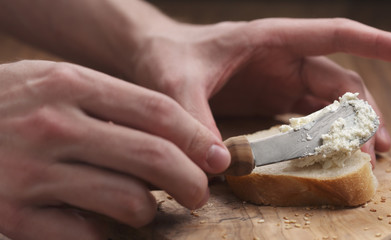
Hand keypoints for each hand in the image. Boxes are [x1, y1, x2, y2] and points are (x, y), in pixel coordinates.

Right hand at [0, 60, 229, 239]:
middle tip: (198, 192)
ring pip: (129, 202)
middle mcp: (52, 124)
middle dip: (192, 181)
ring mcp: (31, 173)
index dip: (198, 137)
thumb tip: (179, 140)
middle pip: (153, 156)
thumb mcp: (56, 85)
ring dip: (149, 211)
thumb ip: (112, 106)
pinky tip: (101, 223)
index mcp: (69, 84)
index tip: (218, 158)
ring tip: (142, 207)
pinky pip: (87, 236)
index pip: (157, 111)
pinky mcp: (13, 216)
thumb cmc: (10, 107)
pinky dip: (106, 235)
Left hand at [130, 18, 390, 164]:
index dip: (378, 43)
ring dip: (349, 130)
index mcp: (271, 40)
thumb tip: (217, 166)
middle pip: (339, 84)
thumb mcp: (176, 84)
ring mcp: (278, 82)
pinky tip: (330, 159)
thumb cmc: (167, 58)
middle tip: (371, 154)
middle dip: (361, 116)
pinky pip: (307, 119)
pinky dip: (323, 138)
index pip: (336, 35)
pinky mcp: (269, 101)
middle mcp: (283, 60)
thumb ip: (194, 120)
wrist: (152, 59)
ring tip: (363, 161)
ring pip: (329, 104)